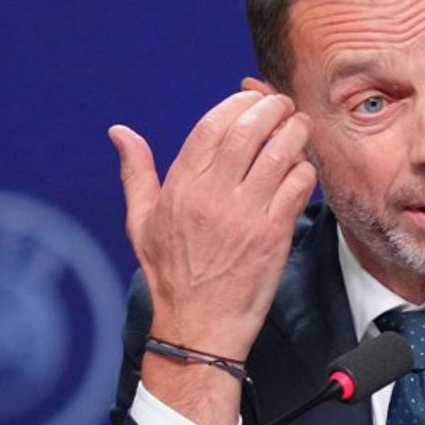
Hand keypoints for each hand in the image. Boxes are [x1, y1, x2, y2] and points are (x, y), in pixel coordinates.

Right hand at [108, 90, 315, 362]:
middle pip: (248, 130)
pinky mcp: (273, 234)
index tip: (250, 97)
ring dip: (295, 131)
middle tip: (282, 104)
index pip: (211, 125)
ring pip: (280, 152)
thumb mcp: (142, 222)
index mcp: (180, 188)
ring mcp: (245, 215)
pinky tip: (302, 168)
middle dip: (271, 107)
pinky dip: (305, 169)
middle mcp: (212, 197)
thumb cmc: (171, 275)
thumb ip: (136, 172)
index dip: (236, 103)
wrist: (199, 327)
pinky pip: (298, 185)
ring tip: (299, 126)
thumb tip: (120, 132)